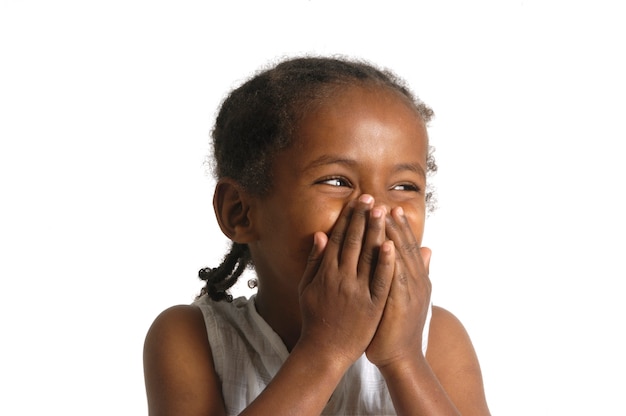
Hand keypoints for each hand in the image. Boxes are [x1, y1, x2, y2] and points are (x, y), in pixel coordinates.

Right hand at [297, 195, 394, 365]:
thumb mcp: (307, 287)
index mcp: (326, 272)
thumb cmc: (314, 318)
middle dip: (363, 218)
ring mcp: (357, 291)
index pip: (339, 238)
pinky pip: (381, 281)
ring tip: (383, 211)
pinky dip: (386, 262)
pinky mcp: (372, 305)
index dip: (348, 218)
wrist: (324, 350)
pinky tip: (391, 245)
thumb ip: (314, 261)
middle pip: (354, 242)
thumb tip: (320, 234)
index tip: (357, 200)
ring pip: (368, 256)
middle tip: (371, 197)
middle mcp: (341, 278)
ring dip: (376, 232)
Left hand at [366, 206, 431, 367]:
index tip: (389, 207)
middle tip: (384, 202)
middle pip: (403, 246)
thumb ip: (416, 272)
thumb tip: (428, 249)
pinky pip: (395, 276)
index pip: (405, 246)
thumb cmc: (400, 327)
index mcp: (414, 279)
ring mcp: (408, 291)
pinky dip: (392, 260)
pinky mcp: (399, 303)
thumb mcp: (411, 296)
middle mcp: (414, 281)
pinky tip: (387, 244)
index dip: (399, 226)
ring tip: (384, 214)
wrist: (401, 357)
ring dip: (393, 234)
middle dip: (393, 223)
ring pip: (400, 256)